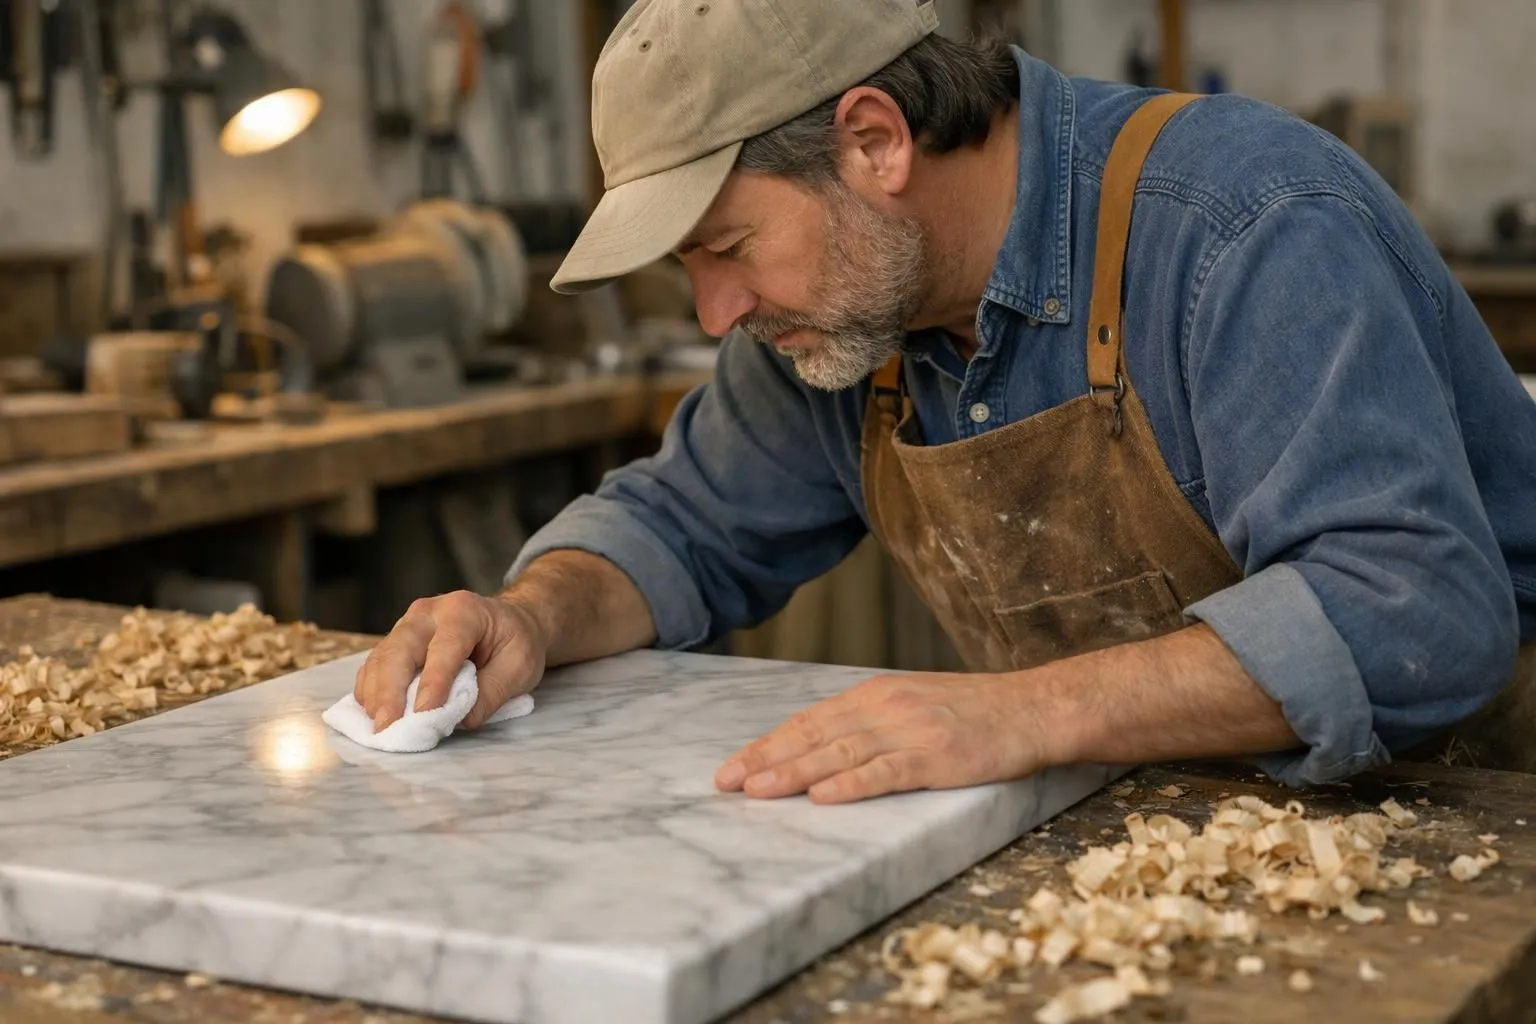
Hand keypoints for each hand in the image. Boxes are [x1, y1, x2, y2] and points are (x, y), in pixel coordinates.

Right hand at [353, 590, 547, 732]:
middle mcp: (429, 613)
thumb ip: (492, 693)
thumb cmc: (515, 641)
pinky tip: (373, 713)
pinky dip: (371, 690)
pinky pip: (376, 665)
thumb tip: (459, 720)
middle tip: (387, 726)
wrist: (507, 621)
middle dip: (390, 691)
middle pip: (400, 649)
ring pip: (382, 658)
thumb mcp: (521, 666)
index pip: (444, 648)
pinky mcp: (396, 642)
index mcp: (464, 611)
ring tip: (379, 726)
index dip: (433, 682)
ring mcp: (407, 626)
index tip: (424, 713)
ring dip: (376, 694)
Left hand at [714, 671, 1055, 803]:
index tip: (734, 766)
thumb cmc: (974, 712)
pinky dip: (853, 784)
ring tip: (758, 790)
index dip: (768, 744)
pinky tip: (824, 797)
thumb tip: (823, 750)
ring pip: (841, 752)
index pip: (809, 721)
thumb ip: (871, 722)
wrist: (1034, 708)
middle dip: (766, 759)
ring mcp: (911, 730)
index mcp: (876, 694)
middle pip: (814, 735)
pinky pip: (888, 771)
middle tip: (726, 783)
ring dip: (795, 772)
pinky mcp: (939, 755)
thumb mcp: (913, 705)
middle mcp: (886, 706)